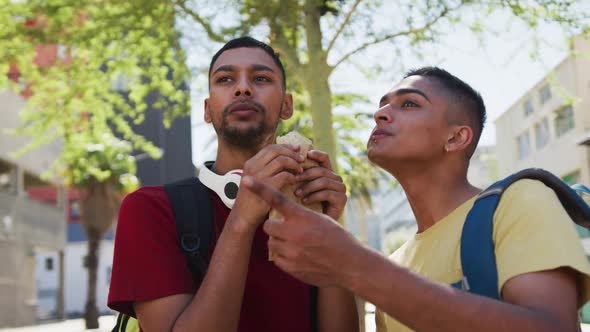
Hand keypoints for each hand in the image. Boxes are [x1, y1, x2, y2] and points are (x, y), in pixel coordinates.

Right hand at [231, 144, 304, 229]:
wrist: (243, 216)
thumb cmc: (252, 199)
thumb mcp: (254, 180)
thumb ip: (265, 169)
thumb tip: (283, 159)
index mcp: (250, 163)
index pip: (270, 148)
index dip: (285, 146)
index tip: (296, 149)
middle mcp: (253, 167)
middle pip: (276, 151)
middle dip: (292, 153)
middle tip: (302, 159)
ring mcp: (259, 176)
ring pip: (282, 161)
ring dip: (294, 164)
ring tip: (300, 171)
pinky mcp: (266, 187)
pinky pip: (284, 175)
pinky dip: (292, 176)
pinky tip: (295, 181)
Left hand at [242, 175, 361, 287]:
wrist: (349, 264)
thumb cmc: (337, 238)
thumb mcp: (320, 218)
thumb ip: (299, 215)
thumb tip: (281, 214)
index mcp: (303, 216)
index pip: (277, 199)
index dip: (260, 188)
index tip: (246, 180)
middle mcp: (294, 233)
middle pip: (268, 226)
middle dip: (275, 226)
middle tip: (286, 229)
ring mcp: (291, 251)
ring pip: (271, 242)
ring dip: (279, 241)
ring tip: (296, 244)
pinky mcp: (290, 267)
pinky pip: (276, 258)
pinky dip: (283, 256)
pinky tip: (298, 255)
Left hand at [294, 150, 346, 219]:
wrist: (317, 227)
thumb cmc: (306, 206)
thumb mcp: (301, 189)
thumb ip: (299, 177)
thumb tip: (287, 164)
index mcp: (327, 173)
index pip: (324, 158)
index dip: (316, 154)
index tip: (305, 154)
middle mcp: (336, 179)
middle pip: (322, 170)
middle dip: (305, 174)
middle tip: (292, 179)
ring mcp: (341, 188)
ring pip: (324, 181)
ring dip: (308, 186)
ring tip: (296, 193)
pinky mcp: (342, 199)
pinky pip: (327, 193)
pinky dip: (314, 196)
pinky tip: (304, 201)